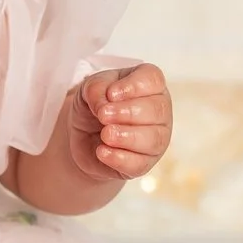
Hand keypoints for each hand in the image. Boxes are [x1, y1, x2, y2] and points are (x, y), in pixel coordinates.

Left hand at [64, 63, 171, 182]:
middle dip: (128, 112)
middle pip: (157, 109)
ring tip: (104, 134)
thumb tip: (104, 105)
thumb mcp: (89, 88)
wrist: (83, 137)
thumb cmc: (95, 105)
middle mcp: (160, 111)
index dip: (133, 86)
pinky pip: (139, 163)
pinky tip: (102, 151)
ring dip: (126, 136)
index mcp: (149, 85)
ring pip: (153, 139)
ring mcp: (156, 139)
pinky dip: (119, 158)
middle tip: (103, 115)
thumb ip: (96, 89)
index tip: (110, 94)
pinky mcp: (144, 164)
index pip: (153, 79)